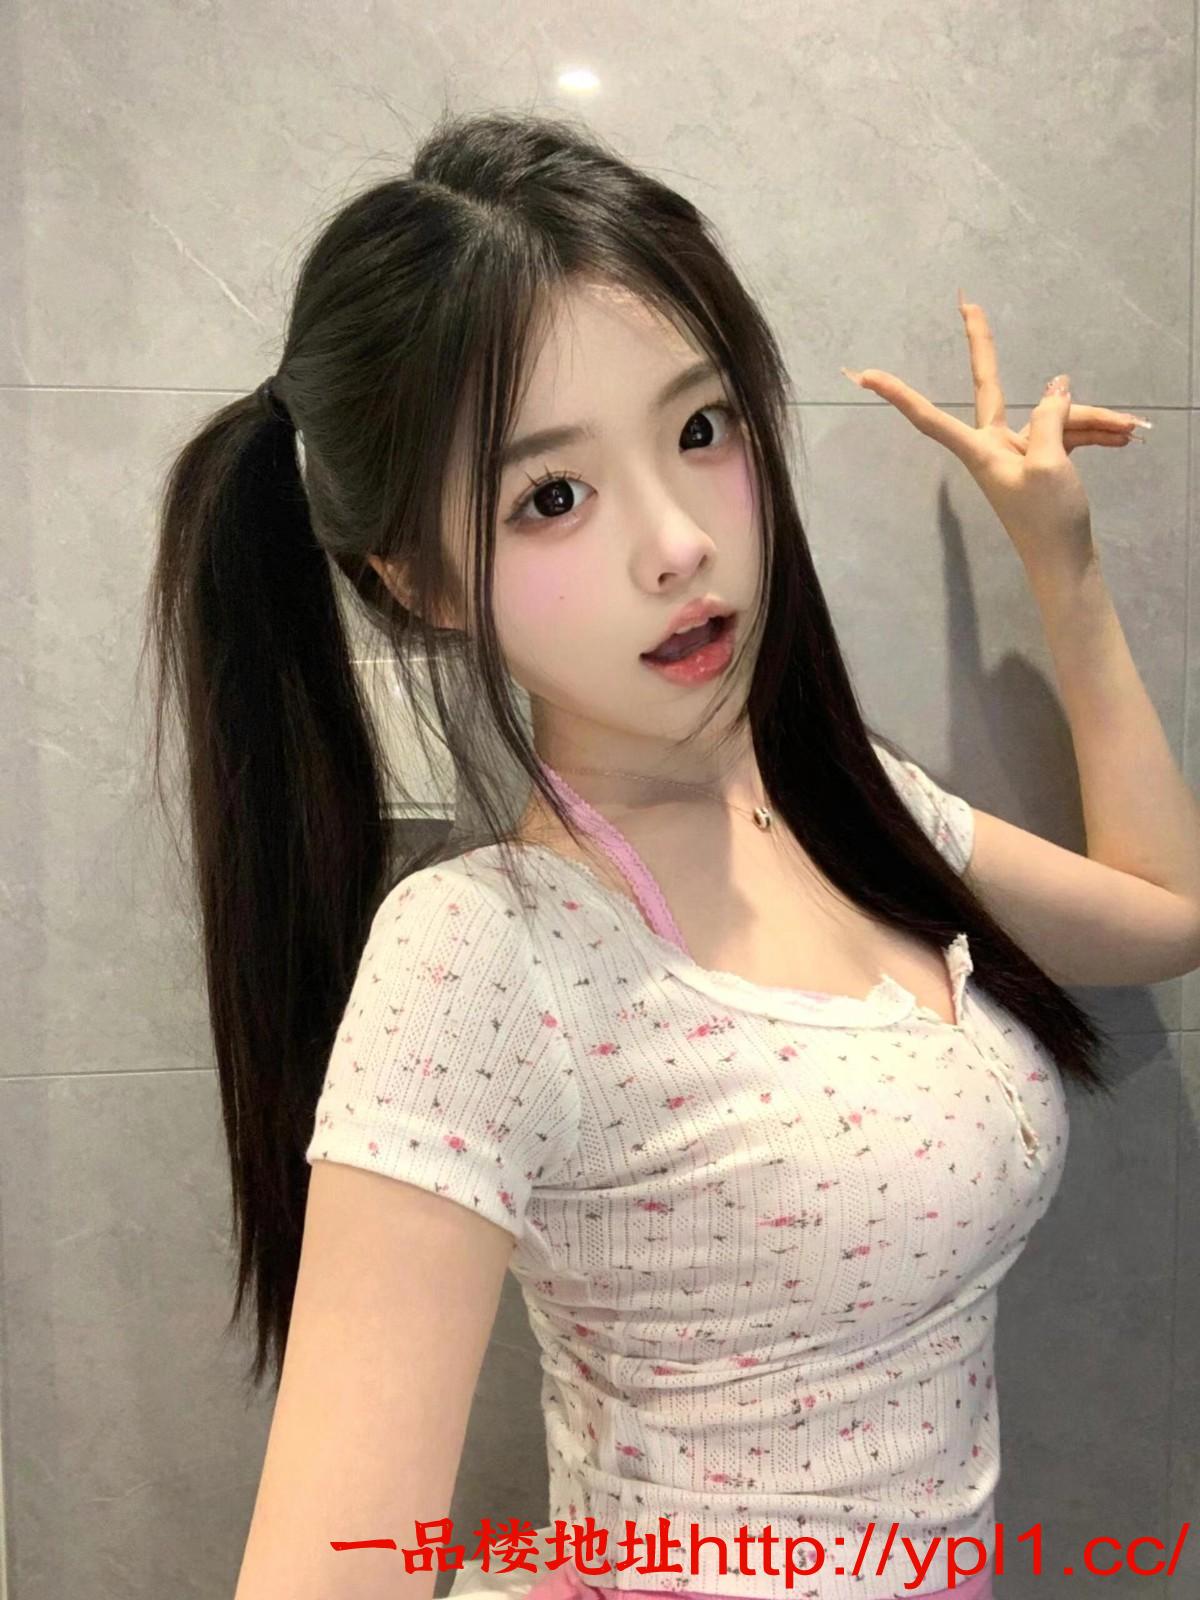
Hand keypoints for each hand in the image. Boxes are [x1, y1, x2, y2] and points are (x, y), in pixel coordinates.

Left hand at [841, 290, 1148, 573]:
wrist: (1066, 567)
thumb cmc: (1048, 520)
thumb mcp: (1052, 463)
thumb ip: (1051, 417)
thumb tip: (1056, 386)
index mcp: (981, 450)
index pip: (930, 416)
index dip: (898, 394)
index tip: (865, 375)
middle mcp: (994, 447)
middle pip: (992, 386)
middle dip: (984, 345)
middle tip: (967, 302)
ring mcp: (1019, 453)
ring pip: (1053, 417)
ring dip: (1092, 419)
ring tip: (1130, 432)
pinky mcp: (1042, 462)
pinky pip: (1067, 435)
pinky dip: (1095, 434)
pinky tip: (1123, 437)